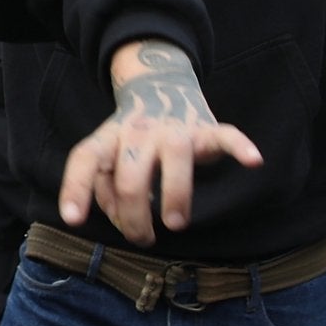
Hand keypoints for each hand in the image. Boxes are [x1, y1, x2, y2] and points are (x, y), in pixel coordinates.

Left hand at [58, 41, 261, 245]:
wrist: (161, 86)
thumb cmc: (132, 139)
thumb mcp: (110, 157)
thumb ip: (106, 188)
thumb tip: (121, 217)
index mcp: (109, 137)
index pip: (86, 158)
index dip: (76, 188)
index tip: (72, 219)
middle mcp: (138, 131)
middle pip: (130, 176)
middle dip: (134, 216)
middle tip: (143, 238)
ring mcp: (174, 128)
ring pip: (174, 157)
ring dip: (174, 194)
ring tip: (174, 223)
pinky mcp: (206, 127)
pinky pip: (226, 135)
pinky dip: (240, 147)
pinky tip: (253, 161)